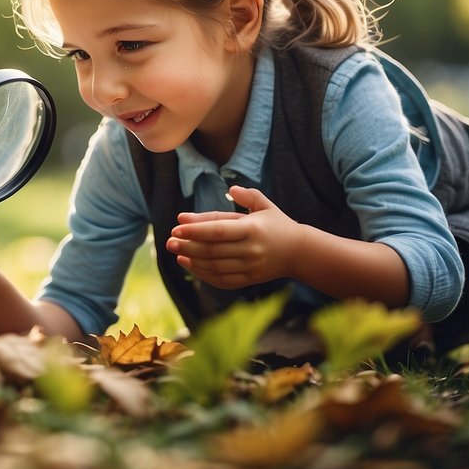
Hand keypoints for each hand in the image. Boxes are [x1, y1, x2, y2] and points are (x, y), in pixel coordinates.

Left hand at [165, 185, 302, 288]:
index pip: (217, 231)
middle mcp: (251, 250)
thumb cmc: (277, 224)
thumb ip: (247, 196)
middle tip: (169, 242)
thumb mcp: (264, 205)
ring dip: (192, 261)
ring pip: (214, 267)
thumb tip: (230, 189)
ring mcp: (250, 268)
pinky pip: (221, 280)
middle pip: (212, 251)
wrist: (300, 252)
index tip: (176, 228)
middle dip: (187, 247)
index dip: (195, 230)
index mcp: (252, 229)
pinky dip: (203, 274)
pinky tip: (190, 265)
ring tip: (176, 253)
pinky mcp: (249, 280)